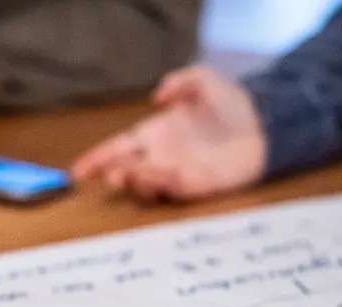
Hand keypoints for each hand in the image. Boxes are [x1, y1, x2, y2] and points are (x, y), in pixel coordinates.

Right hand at [72, 66, 266, 201]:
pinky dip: (168, 184)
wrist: (264, 127)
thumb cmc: (231, 106)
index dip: (96, 160)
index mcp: (154, 134)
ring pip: (146, 185)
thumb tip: (156, 98)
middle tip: (115, 174)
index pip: (116, 149)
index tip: (77, 172)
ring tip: (139, 172)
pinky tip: (172, 173)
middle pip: (126, 171)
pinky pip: (174, 191)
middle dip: (116, 175)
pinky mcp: (196, 188)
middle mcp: (159, 157)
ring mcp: (176, 175)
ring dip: (140, 181)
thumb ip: (180, 81)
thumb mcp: (204, 81)